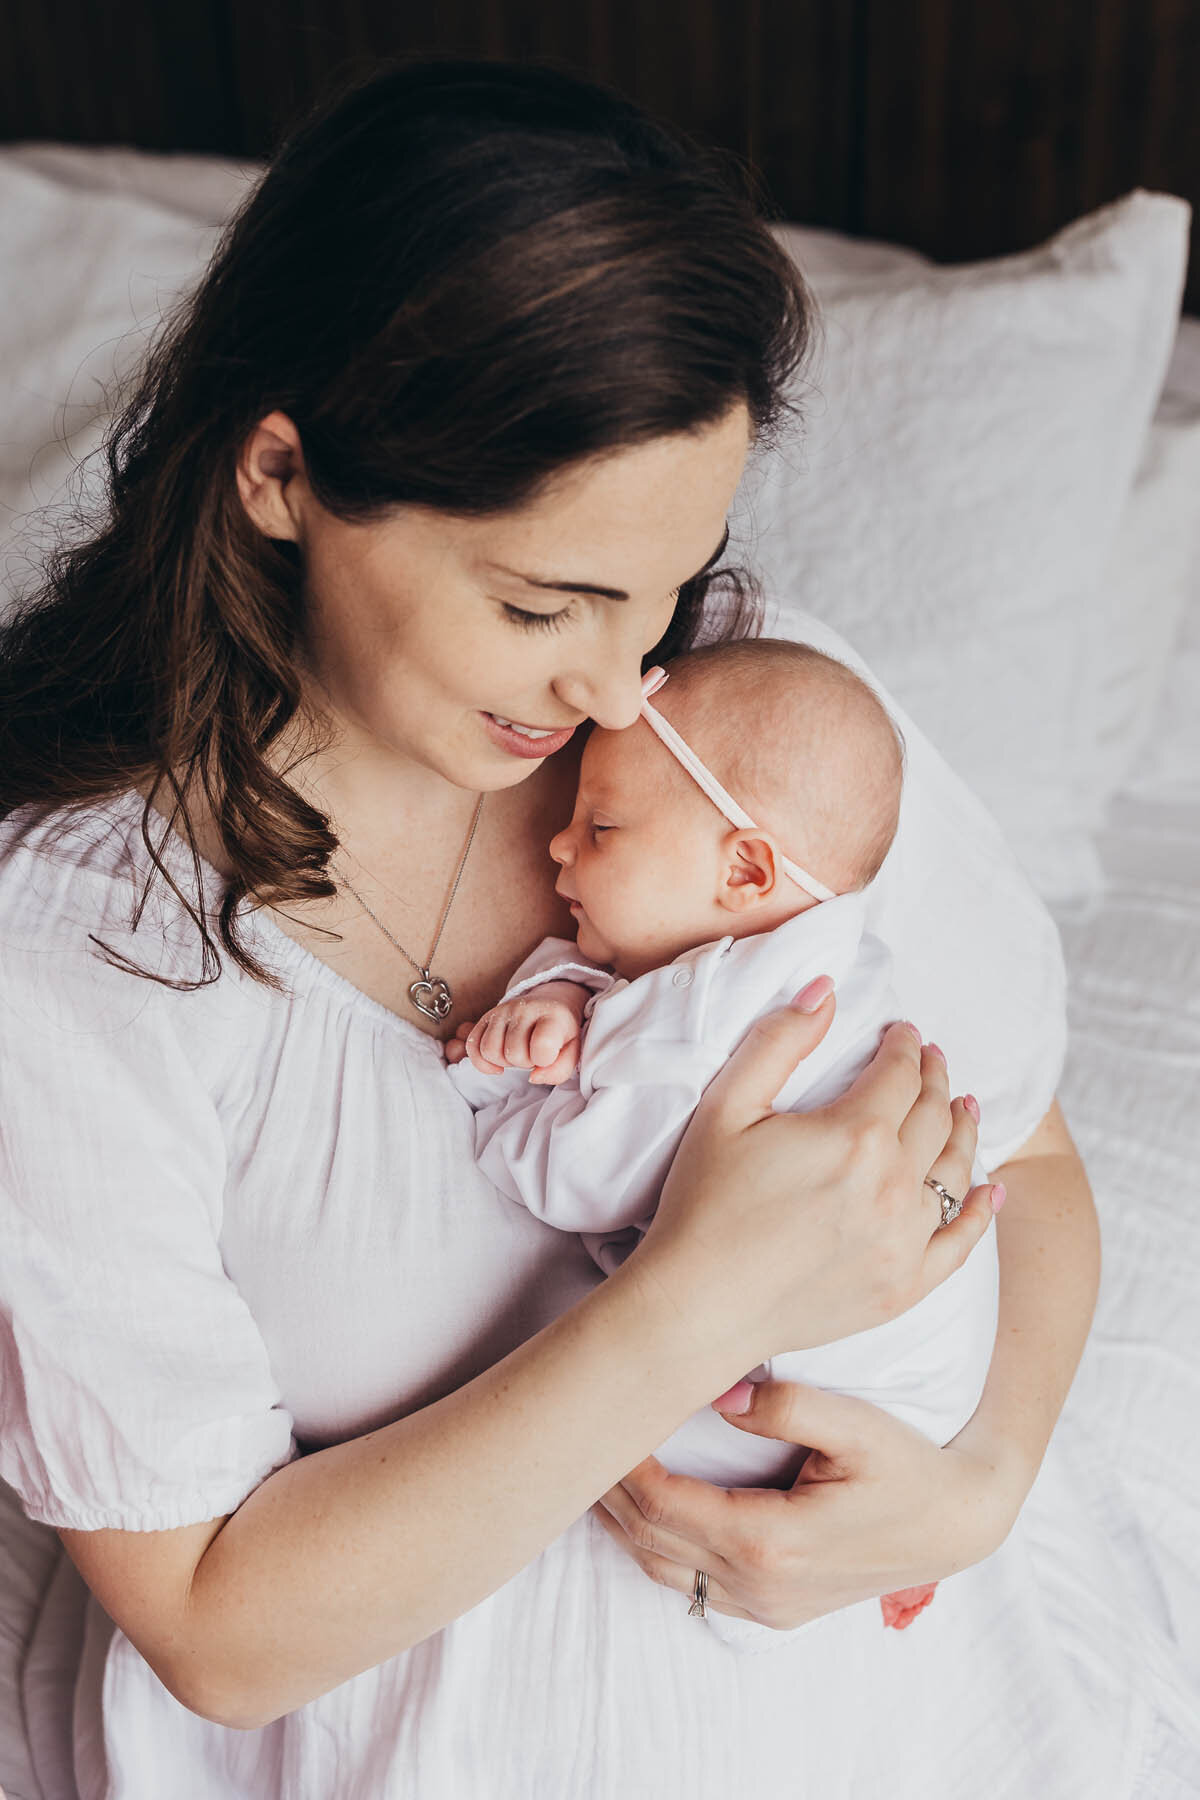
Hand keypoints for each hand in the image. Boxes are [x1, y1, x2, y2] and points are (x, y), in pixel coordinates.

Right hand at [444, 981, 589, 1084]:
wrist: (550, 1005)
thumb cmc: (562, 1034)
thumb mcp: (574, 1051)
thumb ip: (560, 1069)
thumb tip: (533, 1078)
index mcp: (552, 1015)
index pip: (542, 1047)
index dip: (544, 1061)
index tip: (549, 1056)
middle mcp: (524, 1008)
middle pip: (513, 1053)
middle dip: (525, 1063)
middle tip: (533, 1056)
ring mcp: (502, 1011)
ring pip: (489, 1051)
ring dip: (504, 1062)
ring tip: (518, 1055)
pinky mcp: (486, 1017)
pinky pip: (473, 1046)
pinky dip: (483, 1062)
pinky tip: (499, 1064)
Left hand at [593, 1378, 1022, 1628]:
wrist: (958, 1521)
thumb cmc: (909, 1465)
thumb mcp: (855, 1424)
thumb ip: (785, 1405)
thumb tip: (719, 1392)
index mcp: (771, 1541)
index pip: (665, 1506)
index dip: (621, 1466)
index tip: (597, 1421)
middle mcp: (760, 1586)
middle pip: (653, 1541)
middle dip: (608, 1491)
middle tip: (577, 1437)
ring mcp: (767, 1606)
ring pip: (665, 1571)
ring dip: (626, 1523)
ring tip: (594, 1469)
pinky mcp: (776, 1610)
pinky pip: (695, 1586)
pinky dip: (658, 1548)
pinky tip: (642, 1511)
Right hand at [634, 985, 997, 1363]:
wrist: (698, 1307)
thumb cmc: (704, 1203)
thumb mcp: (726, 1107)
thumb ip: (779, 1042)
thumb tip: (825, 990)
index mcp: (855, 1135)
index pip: (900, 1074)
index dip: (904, 1045)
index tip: (903, 1032)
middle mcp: (893, 1187)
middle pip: (932, 1116)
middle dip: (934, 1078)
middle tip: (932, 1059)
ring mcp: (904, 1242)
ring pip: (955, 1173)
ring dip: (962, 1132)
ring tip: (962, 1108)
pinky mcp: (903, 1288)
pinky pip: (960, 1243)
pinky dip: (981, 1212)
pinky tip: (992, 1190)